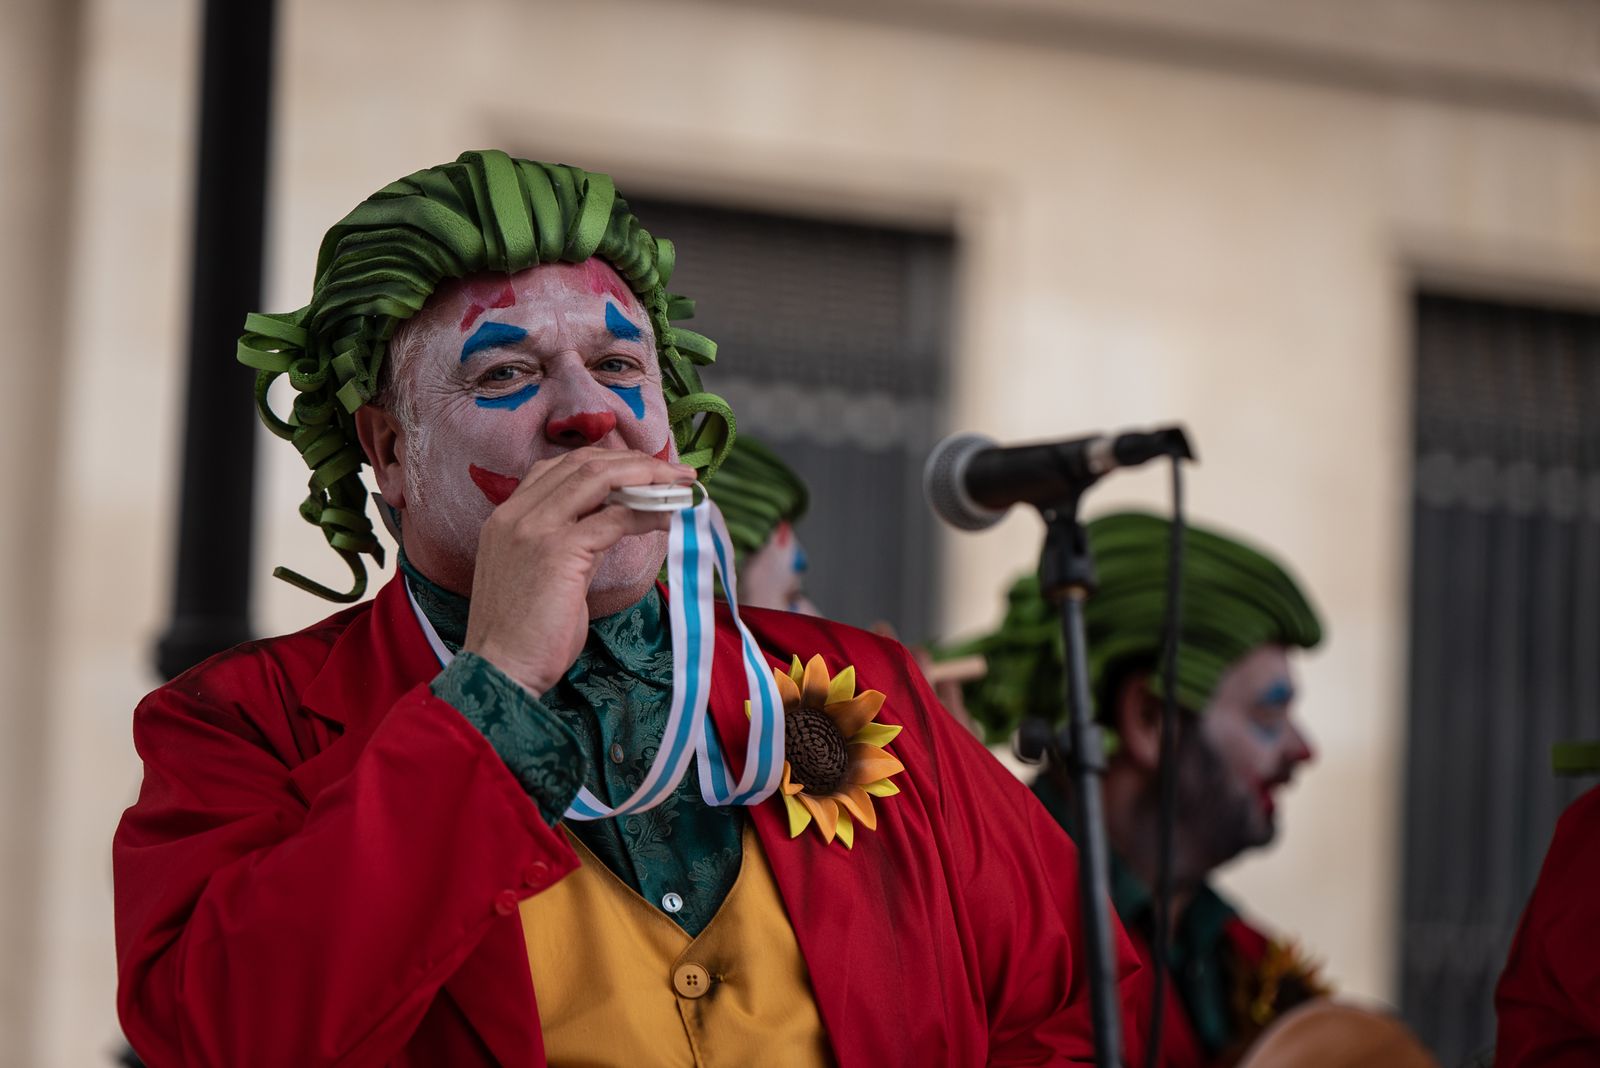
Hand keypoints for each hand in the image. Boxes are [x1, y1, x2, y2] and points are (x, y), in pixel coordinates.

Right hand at [463, 447, 693, 695]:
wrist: (500, 670)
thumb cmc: (524, 634)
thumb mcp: (540, 574)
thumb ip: (566, 542)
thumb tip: (611, 522)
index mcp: (506, 517)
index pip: (560, 466)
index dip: (607, 461)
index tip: (643, 469)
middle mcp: (516, 514)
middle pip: (583, 463)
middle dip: (634, 462)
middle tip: (675, 473)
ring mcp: (535, 529)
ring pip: (598, 479)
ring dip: (646, 478)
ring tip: (678, 487)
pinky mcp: (559, 551)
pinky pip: (613, 518)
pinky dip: (646, 513)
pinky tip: (666, 519)